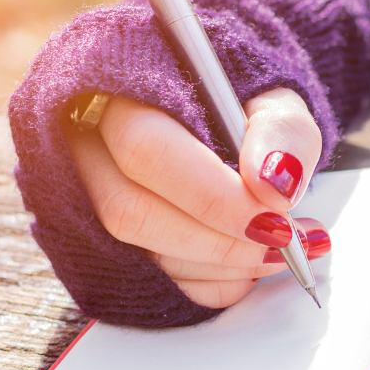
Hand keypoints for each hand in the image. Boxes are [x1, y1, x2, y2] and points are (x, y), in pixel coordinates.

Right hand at [62, 88, 327, 307]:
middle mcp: (84, 143)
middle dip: (220, 239)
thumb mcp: (274, 97)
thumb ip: (283, 132)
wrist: (220, 119)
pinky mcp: (108, 243)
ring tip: (283, 247)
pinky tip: (250, 263)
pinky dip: (213, 284)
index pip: (146, 150)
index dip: (214, 195)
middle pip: (130, 211)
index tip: (277, 213)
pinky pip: (155, 281)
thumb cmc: (238, 104)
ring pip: (139, 252)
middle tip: (285, 238)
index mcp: (116, 86)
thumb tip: (276, 188)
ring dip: (222, 265)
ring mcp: (85, 197)